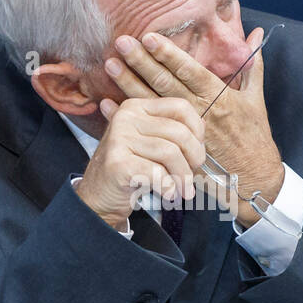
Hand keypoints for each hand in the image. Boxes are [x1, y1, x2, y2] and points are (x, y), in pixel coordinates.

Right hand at [74, 96, 206, 230]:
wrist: (99, 196)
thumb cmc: (133, 169)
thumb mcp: (152, 143)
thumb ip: (174, 131)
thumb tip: (203, 126)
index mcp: (138, 107)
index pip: (181, 107)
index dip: (198, 131)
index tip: (197, 153)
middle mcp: (126, 117)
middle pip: (179, 133)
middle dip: (194, 159)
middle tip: (191, 178)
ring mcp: (119, 138)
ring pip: (171, 153)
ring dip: (182, 177)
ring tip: (183, 190)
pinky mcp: (117, 163)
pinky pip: (157, 172)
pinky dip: (168, 187)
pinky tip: (167, 194)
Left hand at [106, 27, 283, 227]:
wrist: (252, 180)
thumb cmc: (254, 137)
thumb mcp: (255, 99)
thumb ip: (251, 65)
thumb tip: (255, 33)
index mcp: (218, 96)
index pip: (190, 70)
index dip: (169, 54)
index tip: (149, 37)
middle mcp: (199, 111)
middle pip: (166, 83)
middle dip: (142, 62)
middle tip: (121, 42)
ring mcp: (183, 130)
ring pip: (152, 103)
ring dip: (129, 83)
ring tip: (110, 65)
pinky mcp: (173, 147)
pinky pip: (145, 129)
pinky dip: (125, 116)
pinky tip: (106, 104)